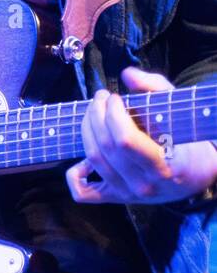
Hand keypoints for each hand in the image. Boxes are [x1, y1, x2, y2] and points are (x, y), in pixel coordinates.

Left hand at [67, 66, 216, 204]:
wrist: (197, 174)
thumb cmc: (186, 138)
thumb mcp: (178, 110)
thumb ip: (156, 88)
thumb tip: (128, 75)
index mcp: (165, 166)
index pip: (125, 141)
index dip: (112, 114)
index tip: (114, 97)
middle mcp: (145, 185)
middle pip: (105, 146)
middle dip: (96, 114)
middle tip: (100, 97)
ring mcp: (128, 194)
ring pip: (93, 159)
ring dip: (86, 130)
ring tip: (92, 111)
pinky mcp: (115, 197)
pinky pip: (83, 192)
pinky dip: (74, 174)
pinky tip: (81, 157)